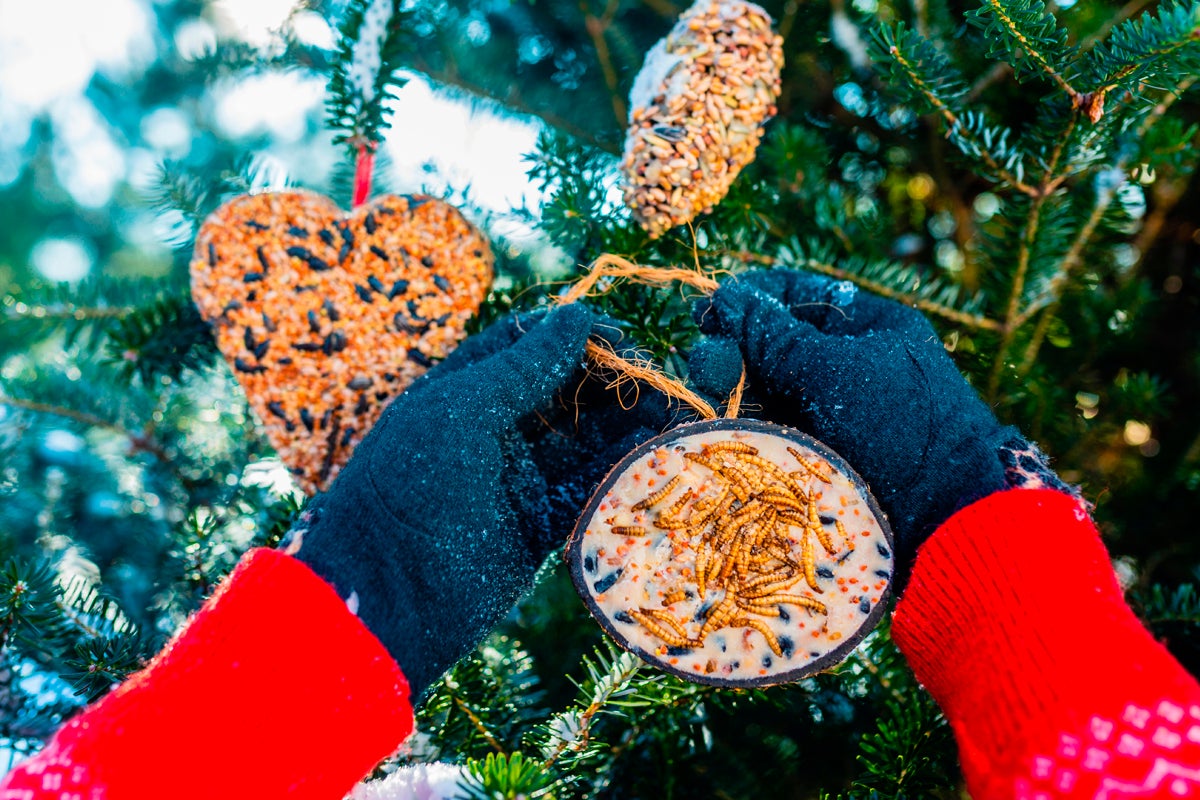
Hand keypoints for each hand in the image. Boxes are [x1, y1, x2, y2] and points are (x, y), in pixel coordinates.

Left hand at [287, 303, 686, 692]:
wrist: (383, 600)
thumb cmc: (409, 488)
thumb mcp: (461, 411)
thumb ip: (524, 366)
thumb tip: (579, 316)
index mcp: (462, 390)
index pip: (526, 344)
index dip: (573, 335)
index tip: (620, 337)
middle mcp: (491, 430)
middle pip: (563, 391)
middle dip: (611, 382)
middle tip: (659, 379)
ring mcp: (515, 479)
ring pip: (582, 441)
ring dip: (626, 426)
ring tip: (674, 412)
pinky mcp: (536, 526)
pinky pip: (586, 490)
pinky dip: (619, 473)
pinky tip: (656, 457)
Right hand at [691, 268, 1050, 574]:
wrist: (947, 518)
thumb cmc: (899, 427)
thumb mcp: (832, 370)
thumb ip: (772, 335)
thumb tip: (723, 297)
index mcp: (869, 325)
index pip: (797, 292)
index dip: (747, 299)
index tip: (702, 314)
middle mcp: (854, 364)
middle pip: (778, 344)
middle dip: (734, 352)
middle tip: (697, 368)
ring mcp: (841, 413)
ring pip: (772, 390)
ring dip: (735, 394)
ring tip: (704, 403)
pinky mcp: (828, 455)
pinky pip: (778, 430)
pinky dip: (750, 428)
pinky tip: (722, 431)